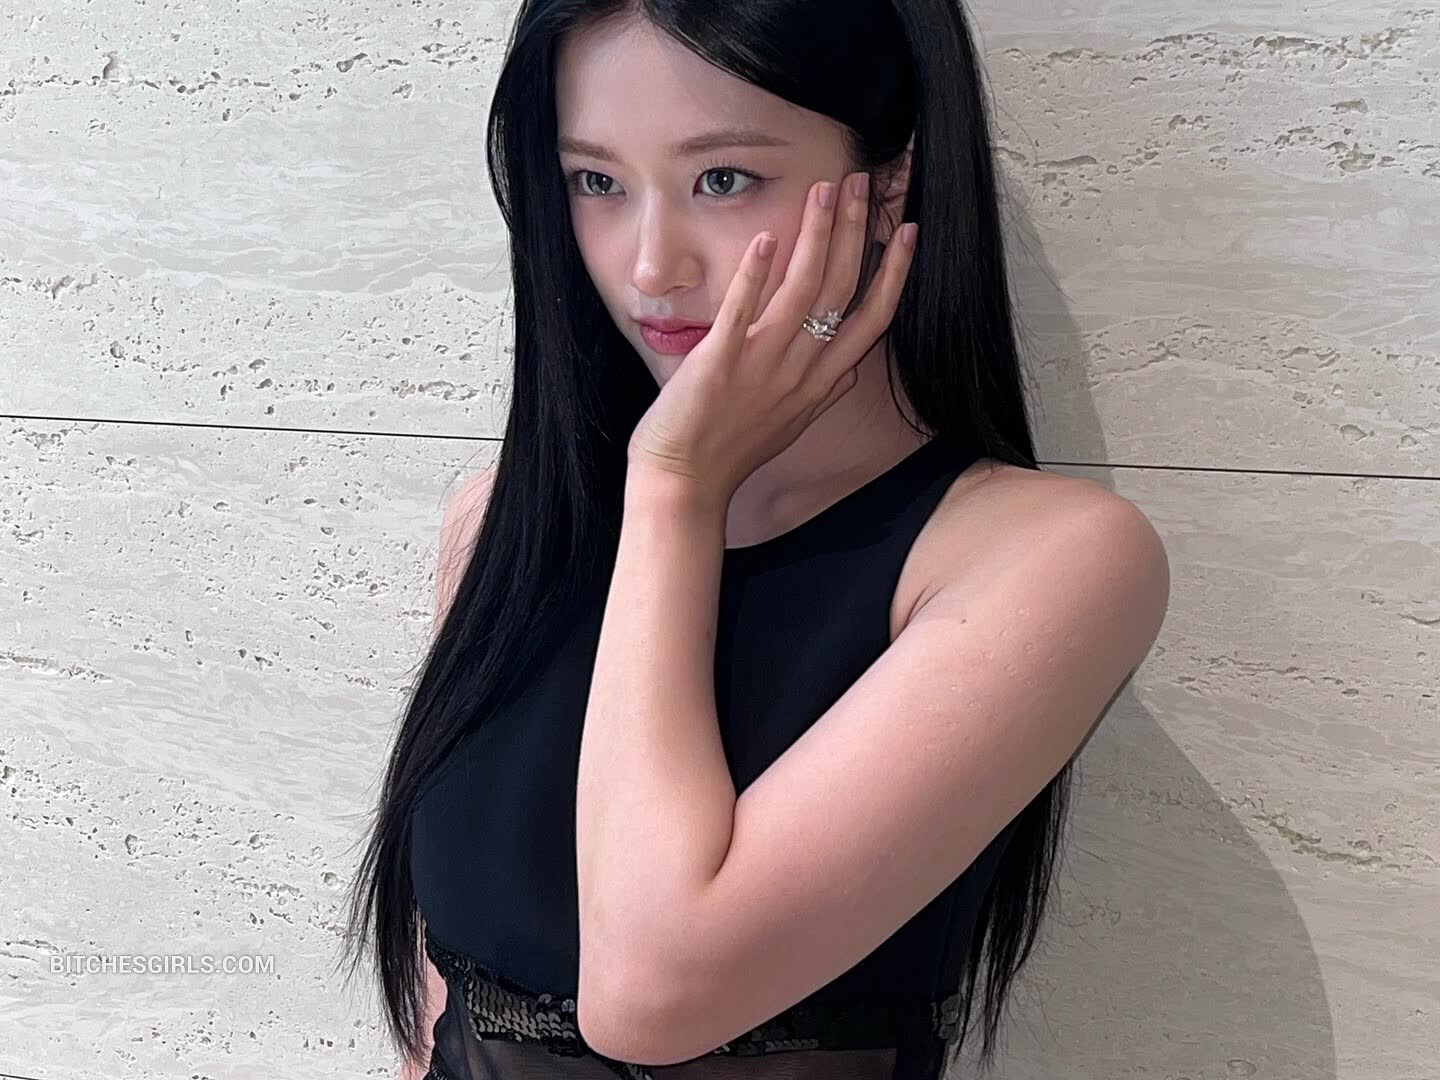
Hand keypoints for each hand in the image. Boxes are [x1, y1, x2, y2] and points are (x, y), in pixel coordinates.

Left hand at [626, 172, 919, 506]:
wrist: (684, 484)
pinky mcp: (720, 365)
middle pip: (842, 290)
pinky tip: (765, 238)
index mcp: (818, 383)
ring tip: (825, 190)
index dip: (894, 273)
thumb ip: (823, 392)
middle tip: (863, 182)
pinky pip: (742, 313)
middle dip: (857, 232)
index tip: (910, 231)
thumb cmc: (729, 453)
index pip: (873, 320)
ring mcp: (761, 367)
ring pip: (803, 291)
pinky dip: (754, 276)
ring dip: (817, 236)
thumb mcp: (792, 425)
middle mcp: (799, 371)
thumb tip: (852, 370)